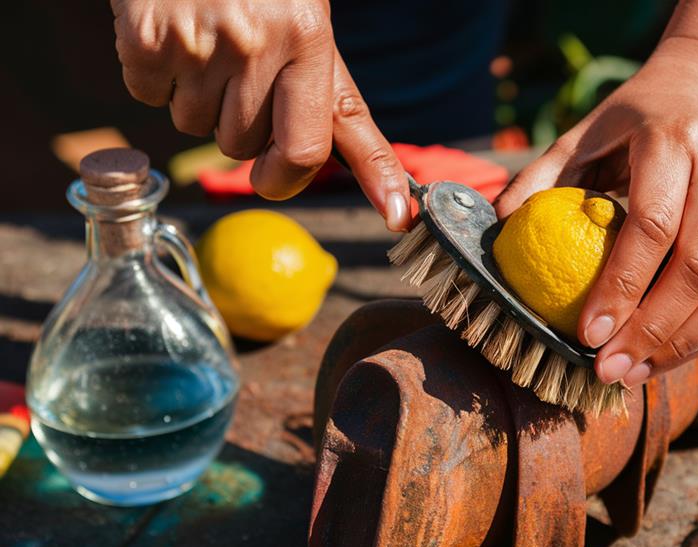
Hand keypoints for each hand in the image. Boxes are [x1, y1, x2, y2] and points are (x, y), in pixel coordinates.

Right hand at [111, 0, 410, 230]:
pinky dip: (158, 79)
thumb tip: (378, 187)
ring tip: (207, 45)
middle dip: (243, 127)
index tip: (395, 215)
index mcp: (307, 38)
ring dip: (200, 101)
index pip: (316, 141)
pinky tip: (173, 36)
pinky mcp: (148, 41)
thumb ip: (331, 102)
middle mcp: (257, 44)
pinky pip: (152, 100)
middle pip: (247, 148)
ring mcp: (199, 45)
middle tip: (242, 72)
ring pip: (198, 130)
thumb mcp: (307, 27)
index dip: (343, 180)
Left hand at [495, 37, 697, 387]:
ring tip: (637, 372)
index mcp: (676, 139)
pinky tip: (684, 356)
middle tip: (608, 369)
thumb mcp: (588, 130)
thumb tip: (500, 227)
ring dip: (687, 345)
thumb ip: (543, 176)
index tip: (587, 333)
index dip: (620, 286)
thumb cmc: (643, 117)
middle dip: (651, 331)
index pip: (654, 225)